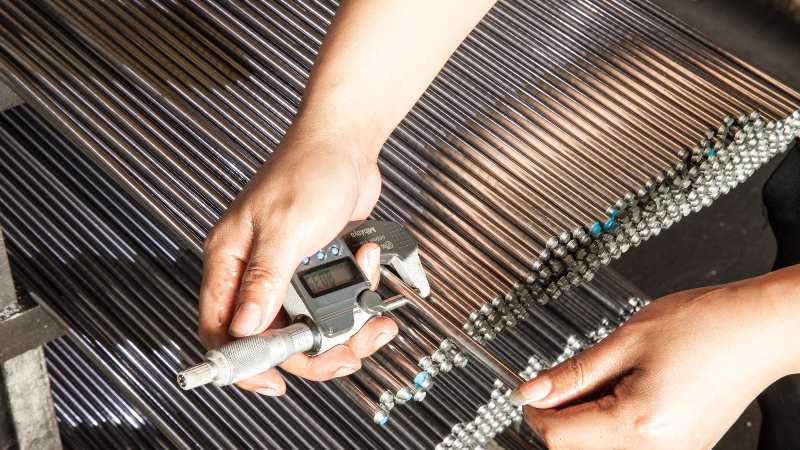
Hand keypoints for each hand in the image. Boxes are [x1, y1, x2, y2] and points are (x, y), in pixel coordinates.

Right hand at [198, 129, 396, 395]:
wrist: (348, 141)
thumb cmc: (308, 169)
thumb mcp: (284, 229)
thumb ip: (264, 282)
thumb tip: (247, 327)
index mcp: (231, 260)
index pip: (221, 328)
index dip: (244, 364)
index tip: (274, 383)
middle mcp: (256, 269)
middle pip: (275, 335)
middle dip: (315, 348)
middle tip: (346, 350)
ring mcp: (289, 268)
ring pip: (310, 322)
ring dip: (346, 323)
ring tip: (370, 311)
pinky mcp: (318, 263)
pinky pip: (336, 299)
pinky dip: (359, 291)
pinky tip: (369, 262)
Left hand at [511, 281, 799, 449]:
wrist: (758, 328)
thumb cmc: (705, 326)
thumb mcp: (625, 341)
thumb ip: (572, 373)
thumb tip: (531, 390)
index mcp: (638, 424)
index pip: (558, 436)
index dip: (535, 409)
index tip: (530, 388)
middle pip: (576, 447)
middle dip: (562, 413)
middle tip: (571, 375)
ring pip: (599, 447)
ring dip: (587, 415)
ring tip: (609, 374)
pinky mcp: (681, 447)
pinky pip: (627, 443)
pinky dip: (612, 418)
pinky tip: (624, 387)